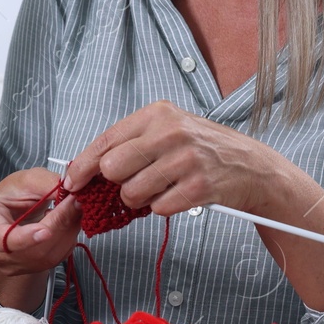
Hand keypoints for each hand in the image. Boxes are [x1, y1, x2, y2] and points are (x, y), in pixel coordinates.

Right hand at [0, 168, 83, 309]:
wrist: (10, 214)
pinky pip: (56, 259)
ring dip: (68, 231)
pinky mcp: (31, 269)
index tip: (45, 230)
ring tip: (72, 208)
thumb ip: (45, 183)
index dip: (25, 238)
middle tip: (76, 201)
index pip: (1, 239)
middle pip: (33, 249)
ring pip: (48, 256)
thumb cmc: (13, 196)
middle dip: (60, 224)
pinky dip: (68, 239)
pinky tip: (68, 222)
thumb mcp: (25, 180)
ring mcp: (13, 264)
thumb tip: (68, 190)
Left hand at [60, 100, 281, 216]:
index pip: (106, 141)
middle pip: (113, 169)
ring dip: (140, 200)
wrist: (251, 166)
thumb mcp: (169, 129)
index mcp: (157, 114)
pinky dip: (163, 209)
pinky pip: (158, 209)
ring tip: (160, 189)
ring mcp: (185, 160)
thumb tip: (89, 169)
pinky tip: (179, 196)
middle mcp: (170, 133)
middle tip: (134, 183)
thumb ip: (132, 142)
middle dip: (116, 184)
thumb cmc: (202, 148)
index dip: (82, 165)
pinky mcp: (198, 187)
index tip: (72, 182)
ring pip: (132, 193)